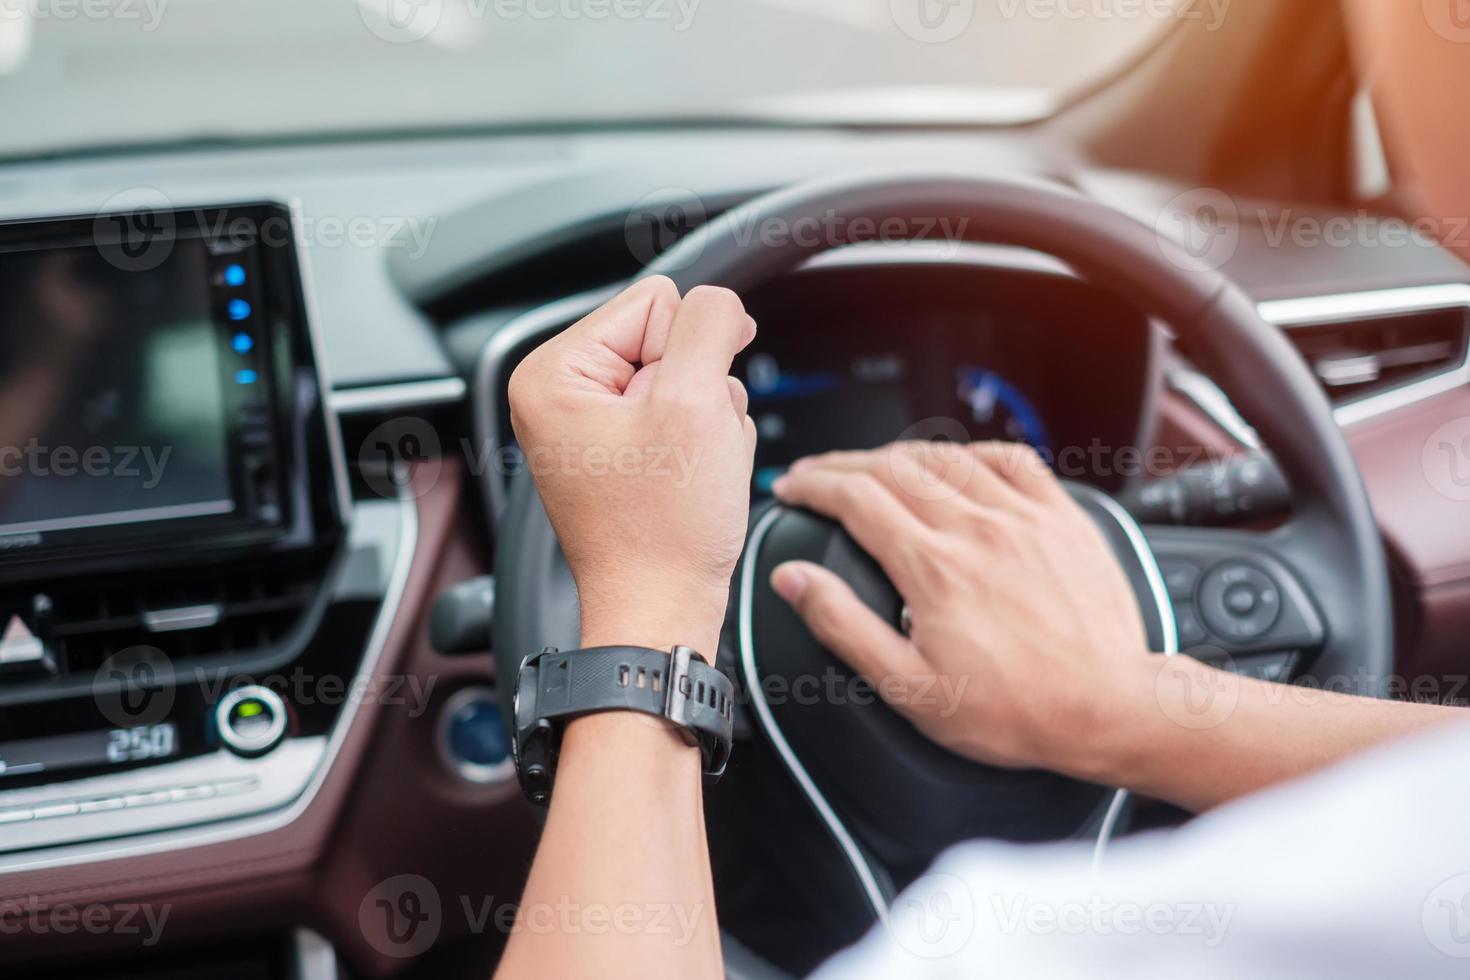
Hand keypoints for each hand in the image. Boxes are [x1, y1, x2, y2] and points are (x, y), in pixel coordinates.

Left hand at [508, 277, 757, 654]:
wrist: (661, 612)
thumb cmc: (663, 530)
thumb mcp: (696, 402)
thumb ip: (709, 324)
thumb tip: (719, 302)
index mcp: (553, 373)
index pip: (656, 302)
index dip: (690, 354)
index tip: (681, 415)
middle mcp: (560, 395)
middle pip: (670, 340)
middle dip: (698, 391)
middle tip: (684, 451)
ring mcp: (591, 427)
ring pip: (686, 381)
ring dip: (706, 422)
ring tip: (687, 472)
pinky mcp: (619, 454)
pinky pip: (682, 418)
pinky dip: (701, 446)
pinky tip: (690, 483)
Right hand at [768, 441, 1150, 776]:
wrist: (1109, 709)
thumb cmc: (1016, 710)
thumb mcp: (910, 687)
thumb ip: (844, 625)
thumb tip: (794, 581)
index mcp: (933, 568)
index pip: (856, 498)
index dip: (813, 484)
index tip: (793, 487)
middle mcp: (977, 529)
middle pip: (893, 467)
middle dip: (844, 464)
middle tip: (819, 473)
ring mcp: (1023, 517)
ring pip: (947, 456)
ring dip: (899, 453)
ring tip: (874, 466)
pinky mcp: (1062, 518)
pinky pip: (1011, 460)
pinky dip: (972, 452)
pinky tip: (956, 461)